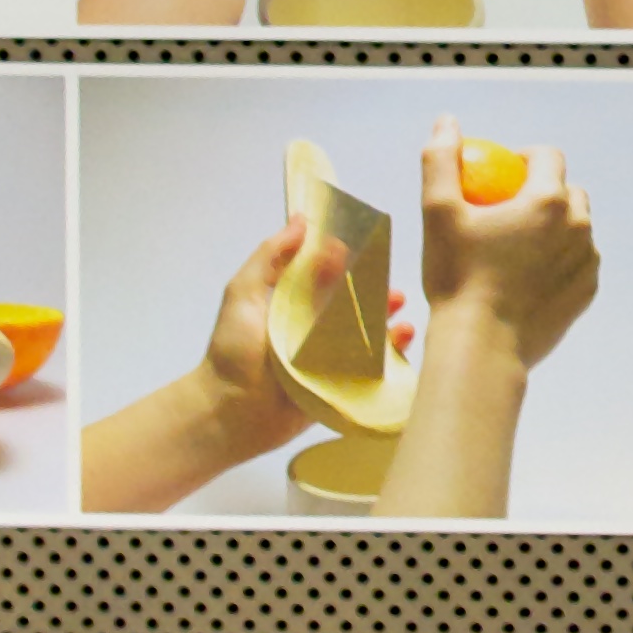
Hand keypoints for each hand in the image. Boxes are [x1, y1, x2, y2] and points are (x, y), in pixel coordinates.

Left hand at [77, 215, 408, 514]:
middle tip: (392, 290)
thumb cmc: (232, 352)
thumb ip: (270, 256)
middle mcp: (313, 329)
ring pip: (367, 336)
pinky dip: (391, 355)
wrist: (229, 412)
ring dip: (388, 323)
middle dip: (376, 294)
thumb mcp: (243, 293)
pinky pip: (371, 369)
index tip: (369, 250)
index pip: (327, 276)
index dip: (349, 263)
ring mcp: (328, 359)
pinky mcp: (339, 386)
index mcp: (291, 304)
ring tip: (401, 315)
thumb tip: (300, 220)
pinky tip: (403, 341)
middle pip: (353, 306)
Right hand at [417, 118, 598, 367]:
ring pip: (576, 228)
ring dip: (553, 226)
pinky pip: (577, 262)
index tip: (502, 174)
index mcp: (548, 200)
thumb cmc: (455, 278)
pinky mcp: (587, 292)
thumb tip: (446, 122)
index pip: (548, 156)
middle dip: (544, 190)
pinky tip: (527, 273)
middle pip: (568, 190)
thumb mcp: (438, 213)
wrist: (482, 347)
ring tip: (517, 243)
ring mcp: (587, 261)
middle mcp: (579, 226)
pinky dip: (558, 259)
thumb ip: (441, 161)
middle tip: (508, 210)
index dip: (525, 157)